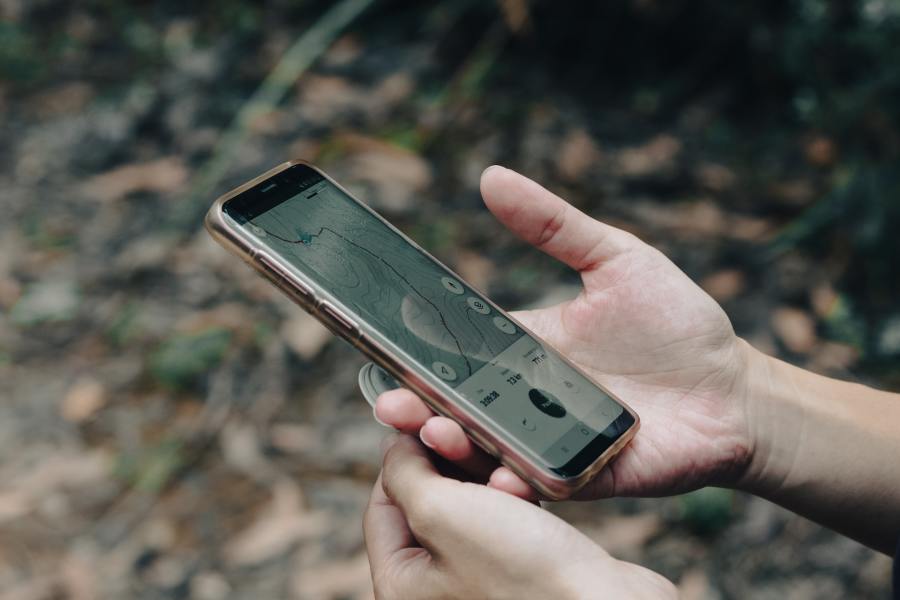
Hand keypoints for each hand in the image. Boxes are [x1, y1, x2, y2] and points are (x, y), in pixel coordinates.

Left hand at [364, 435, 675, 599]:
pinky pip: (505, 521)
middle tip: (470, 438)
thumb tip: (394, 447)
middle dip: (451, 467)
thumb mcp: (442, 512)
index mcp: (401, 586)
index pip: (382, 505)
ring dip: (487, 479)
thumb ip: (405, 473)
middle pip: (427, 504)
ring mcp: (479, 583)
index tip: (428, 425)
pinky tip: (527, 485)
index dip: (403, 460)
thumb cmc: (524, 573)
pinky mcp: (520, 573)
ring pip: (470, 507)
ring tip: (505, 466)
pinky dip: (514, 499)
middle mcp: (436, 589)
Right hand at [376, 165, 753, 499]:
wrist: (733, 389)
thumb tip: (491, 177)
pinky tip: (499, 476)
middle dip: (415, 409)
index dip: (413, 355)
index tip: (378, 351)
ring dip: (452, 447)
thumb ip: (552, 224)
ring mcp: (548, 441)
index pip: (452, 353)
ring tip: (436, 432)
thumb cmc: (675, 321)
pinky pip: (535, 486)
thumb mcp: (614, 258)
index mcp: (522, 349)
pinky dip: (511, 486)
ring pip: (484, 451)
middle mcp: (524, 399)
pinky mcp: (579, 476)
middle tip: (393, 404)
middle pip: (454, 407)